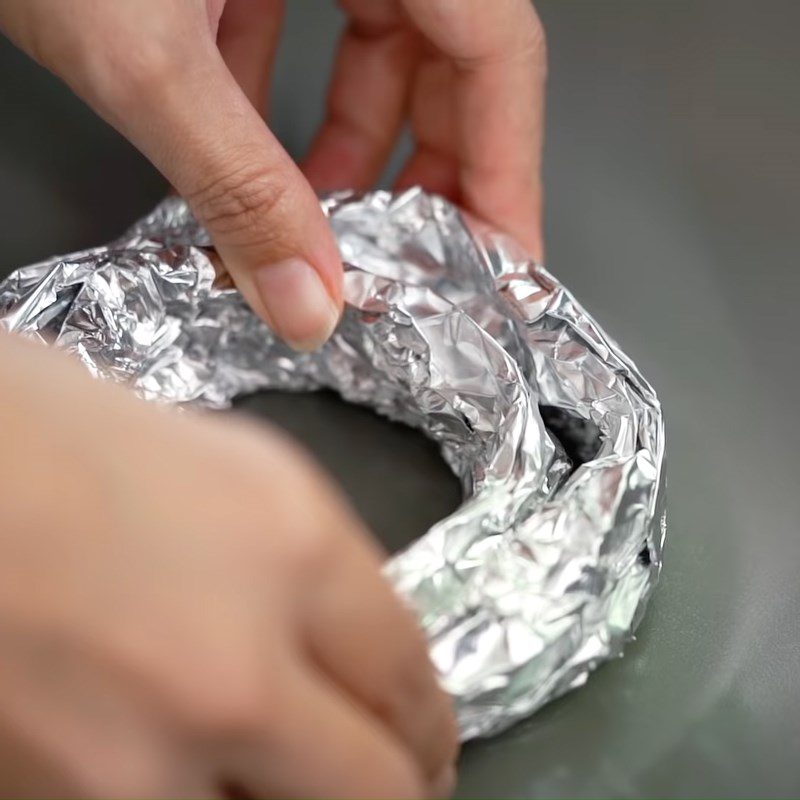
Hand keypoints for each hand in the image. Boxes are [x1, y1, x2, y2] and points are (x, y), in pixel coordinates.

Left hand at [0, 0, 545, 348]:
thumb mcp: (143, 53)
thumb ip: (233, 185)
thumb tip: (305, 303)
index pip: (497, 53)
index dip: (507, 168)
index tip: (500, 260)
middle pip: (450, 58)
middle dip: (428, 172)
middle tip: (407, 262)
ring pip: (381, 46)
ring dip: (352, 143)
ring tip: (317, 223)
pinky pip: (311, 21)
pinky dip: (289, 96)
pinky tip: (247, 148)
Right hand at [0, 333, 457, 798]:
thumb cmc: (43, 433)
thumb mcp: (219, 465)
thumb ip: (303, 560)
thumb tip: (341, 632)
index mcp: (288, 547)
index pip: (411, 672)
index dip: (432, 720)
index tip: (430, 740)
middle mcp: (232, 668)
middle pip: (380, 787)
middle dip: (398, 782)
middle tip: (393, 778)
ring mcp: (137, 763)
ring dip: (285, 794)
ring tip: (263, 762)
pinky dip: (190, 797)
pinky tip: (163, 753)